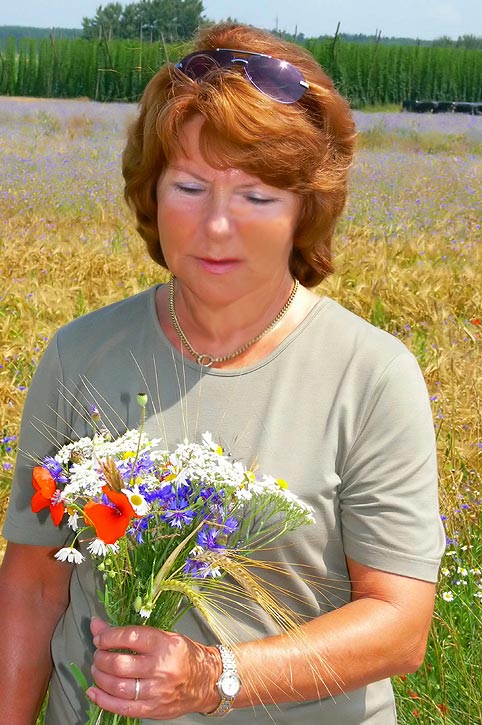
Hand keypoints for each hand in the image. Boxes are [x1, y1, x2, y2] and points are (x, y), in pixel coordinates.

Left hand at [87, 618, 221, 718]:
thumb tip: (98, 626)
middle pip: (119, 664)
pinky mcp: (154, 708)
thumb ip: (131, 634)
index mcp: (164, 644)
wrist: (207, 680)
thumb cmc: (184, 655)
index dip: (108, 637)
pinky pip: (123, 707)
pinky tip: (94, 691)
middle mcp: (161, 667)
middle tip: (98, 654)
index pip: (130, 637)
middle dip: (101, 658)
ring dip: (100, 677)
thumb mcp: (163, 636)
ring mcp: (157, 690)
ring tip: (98, 670)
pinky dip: (103, 700)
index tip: (100, 637)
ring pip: (118, 686)